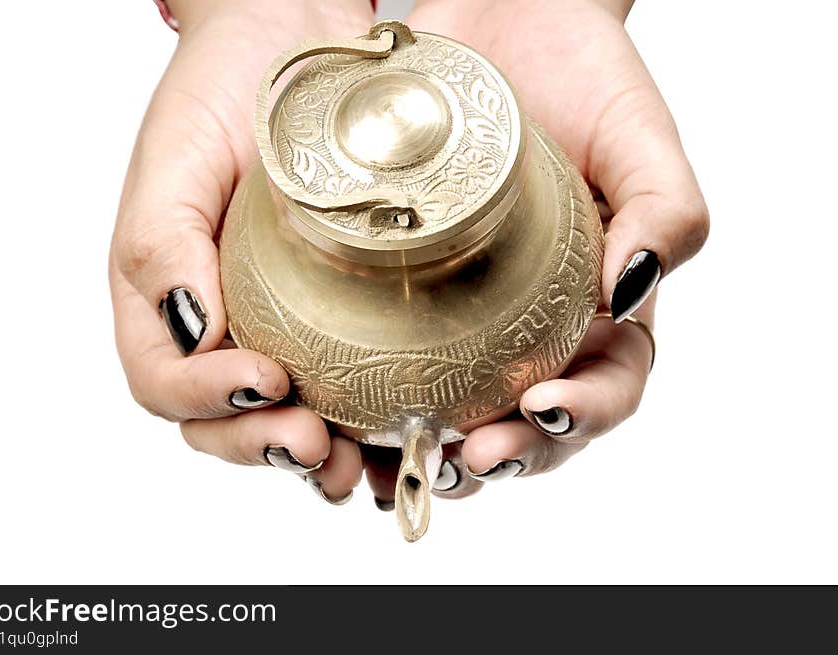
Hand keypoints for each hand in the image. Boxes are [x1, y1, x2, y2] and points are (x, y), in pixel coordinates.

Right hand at [110, 0, 374, 502]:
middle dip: (263, 447)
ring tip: (353, 462)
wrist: (296, 43)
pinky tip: (391, 431)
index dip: (207, 401)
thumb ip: (162, 245)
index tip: (266, 381)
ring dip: (313, 456)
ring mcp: (279, 325)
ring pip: (280, 419)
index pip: (165, 382)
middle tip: (314, 446)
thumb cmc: (225, 91)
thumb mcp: (178, 157)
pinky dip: (360, 422)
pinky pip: (341, 386)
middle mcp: (220, 324)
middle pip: (222, 421)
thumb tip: (192, 334)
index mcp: (166, 297)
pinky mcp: (338, 317)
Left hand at [355, 0, 707, 499]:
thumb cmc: (583, 76)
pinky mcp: (405, 295)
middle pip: (532, 422)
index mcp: (603, 305)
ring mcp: (471, 315)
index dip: (583, 416)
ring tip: (400, 461)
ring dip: (432, 452)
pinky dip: (375, 405)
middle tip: (465, 458)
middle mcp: (537, 322)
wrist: (502, 20)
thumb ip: (666, 213)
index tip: (538, 407)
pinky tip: (345, 421)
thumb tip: (633, 295)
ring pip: (460, 410)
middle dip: (505, 456)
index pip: (611, 384)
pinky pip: (393, 363)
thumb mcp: (641, 137)